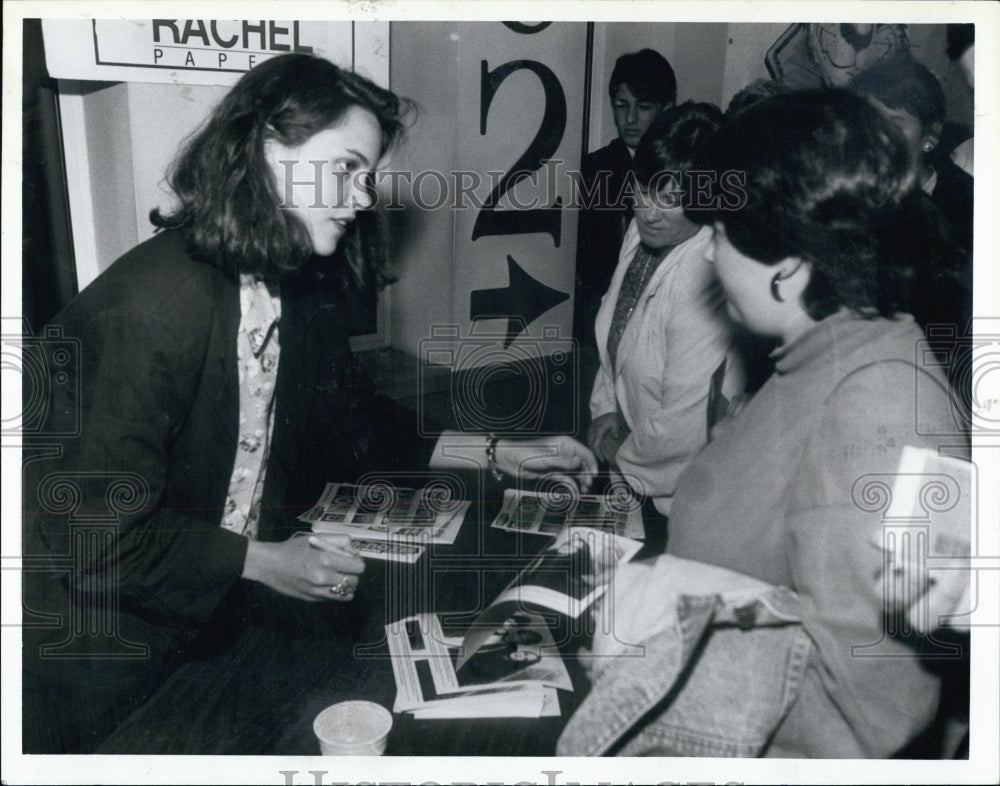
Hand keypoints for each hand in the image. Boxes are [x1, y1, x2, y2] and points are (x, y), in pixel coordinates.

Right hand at [242, 532, 364, 601]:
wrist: (269, 565)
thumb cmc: (293, 549)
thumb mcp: (315, 538)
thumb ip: (338, 541)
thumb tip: (354, 552)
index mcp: (325, 559)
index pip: (358, 567)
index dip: (356, 562)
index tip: (350, 559)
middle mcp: (323, 577)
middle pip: (355, 581)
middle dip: (352, 574)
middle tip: (343, 568)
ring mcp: (317, 591)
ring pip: (347, 594)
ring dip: (346, 585)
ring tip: (338, 577)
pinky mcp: (312, 599)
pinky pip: (335, 599)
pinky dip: (336, 593)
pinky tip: (328, 584)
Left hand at [495, 435, 597, 492]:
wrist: (510, 460)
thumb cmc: (527, 453)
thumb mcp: (547, 458)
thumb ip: (564, 462)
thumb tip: (580, 463)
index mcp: (565, 444)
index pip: (584, 452)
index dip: (591, 463)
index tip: (594, 475)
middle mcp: (565, 452)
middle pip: (582, 464)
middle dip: (586, 475)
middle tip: (588, 486)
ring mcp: (559, 463)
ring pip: (575, 473)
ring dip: (580, 482)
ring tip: (583, 491)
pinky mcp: (553, 472)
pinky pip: (566, 479)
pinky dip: (571, 485)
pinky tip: (574, 493)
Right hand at [588, 412, 622, 465]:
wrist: (606, 409)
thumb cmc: (612, 417)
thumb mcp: (616, 423)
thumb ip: (615, 431)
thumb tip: (615, 437)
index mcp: (598, 430)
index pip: (595, 446)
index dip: (598, 454)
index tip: (602, 460)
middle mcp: (592, 431)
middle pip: (591, 446)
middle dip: (596, 453)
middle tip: (602, 459)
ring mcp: (590, 430)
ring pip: (590, 443)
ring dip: (594, 449)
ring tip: (601, 454)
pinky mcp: (590, 429)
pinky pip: (590, 439)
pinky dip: (593, 444)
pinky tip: (598, 447)